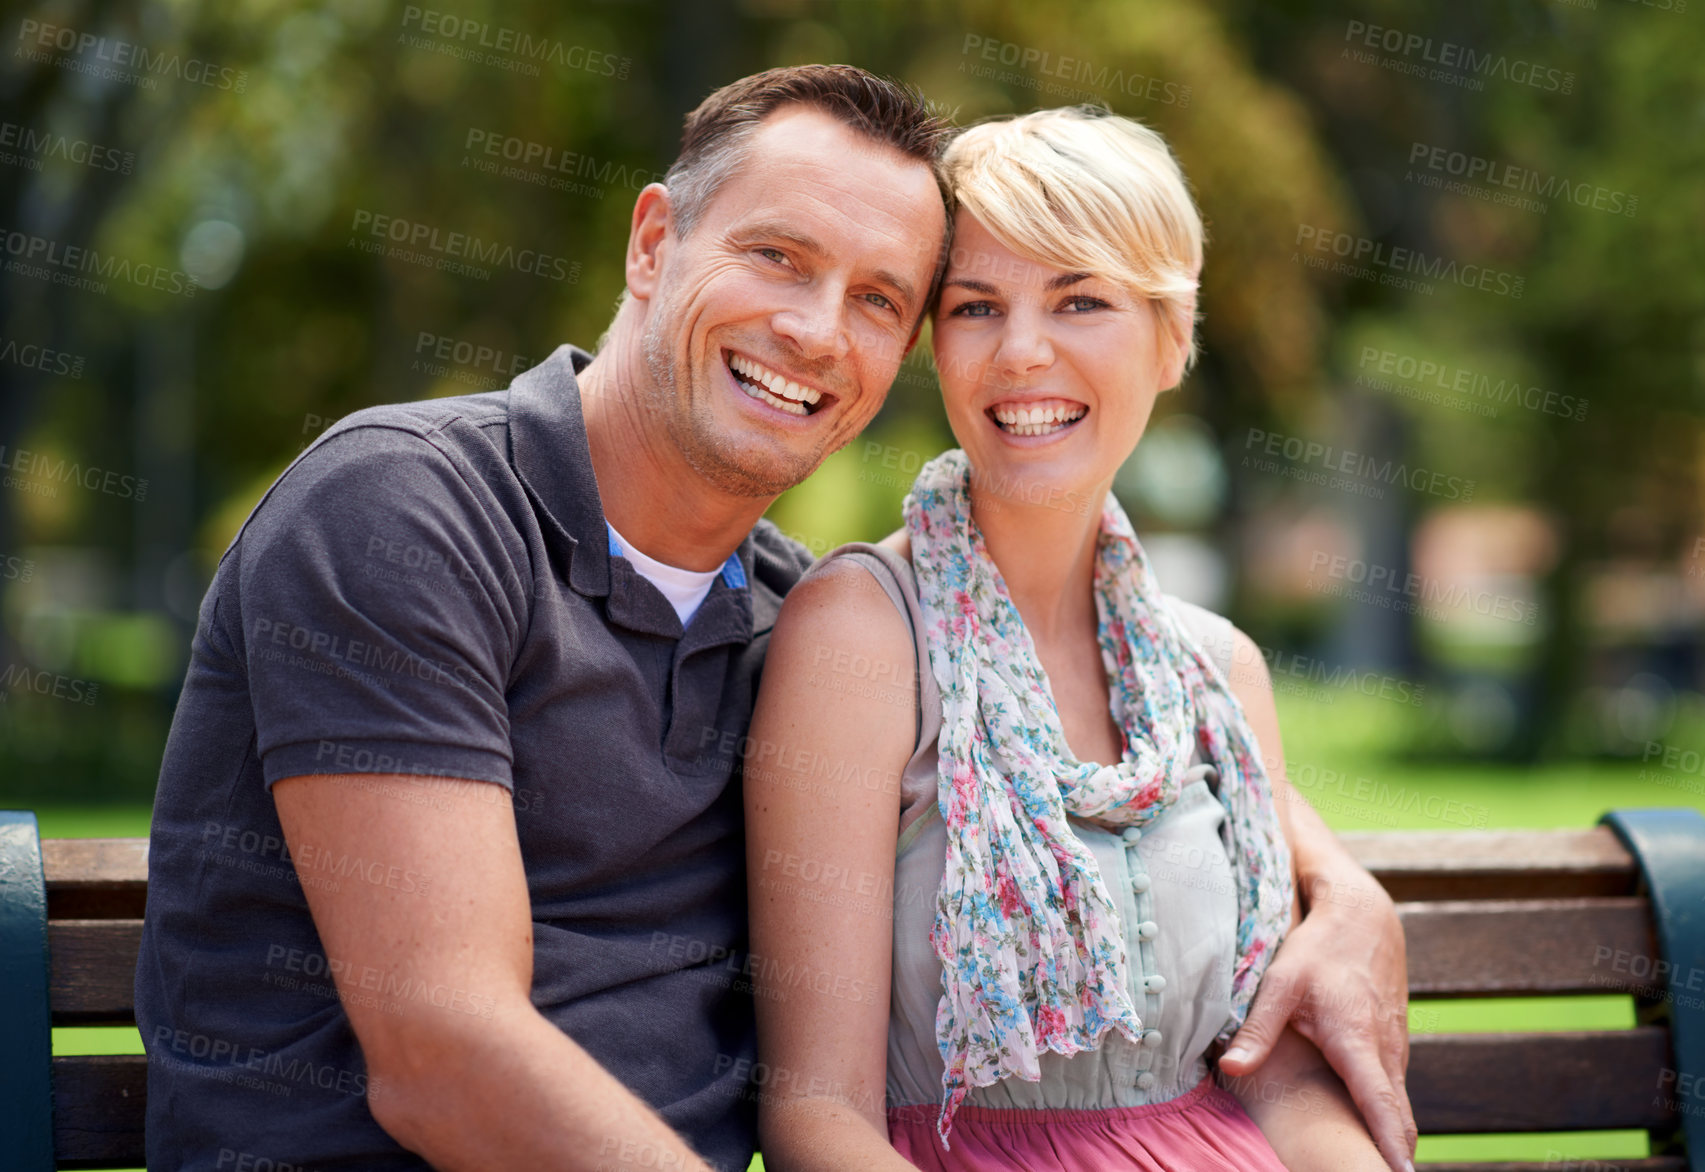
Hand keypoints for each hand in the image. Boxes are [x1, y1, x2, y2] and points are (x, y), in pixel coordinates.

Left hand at [1219, 874, 1415, 1171]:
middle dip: (1392, 1153)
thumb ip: (1258, 1030)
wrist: (1363, 918)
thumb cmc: (1318, 950)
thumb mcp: (1281, 983)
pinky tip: (1370, 1135)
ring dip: (1390, 1137)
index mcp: (1357, 1041)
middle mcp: (1386, 1050)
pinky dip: (1388, 1115)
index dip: (1388, 1143)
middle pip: (1398, 1117)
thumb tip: (1230, 1068)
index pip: (1380, 1104)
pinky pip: (1393, 1090)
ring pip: (1398, 1105)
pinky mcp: (1394, 1045)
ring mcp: (1395, 1049)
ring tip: (1373, 1166)